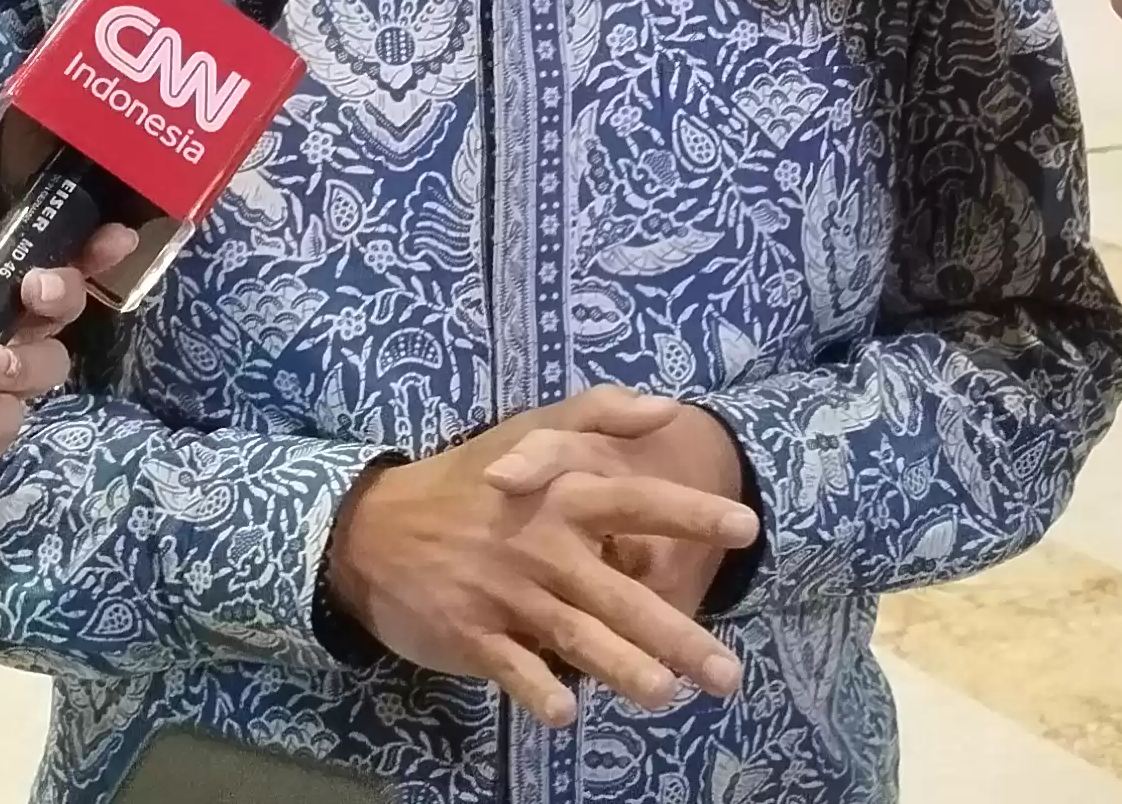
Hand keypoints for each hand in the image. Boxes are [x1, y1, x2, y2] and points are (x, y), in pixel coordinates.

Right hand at [324, 387, 757, 725]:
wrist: (375, 528)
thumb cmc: (469, 480)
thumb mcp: (529, 430)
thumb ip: (600, 413)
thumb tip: (667, 407)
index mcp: (564, 495)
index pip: (638, 502)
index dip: (691, 514)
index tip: (746, 529)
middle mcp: (544, 547)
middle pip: (621, 596)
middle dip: (677, 636)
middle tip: (728, 674)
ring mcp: (507, 595)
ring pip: (576, 637)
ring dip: (621, 668)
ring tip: (665, 694)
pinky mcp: (473, 635)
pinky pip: (513, 668)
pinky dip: (537, 689)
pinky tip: (567, 714)